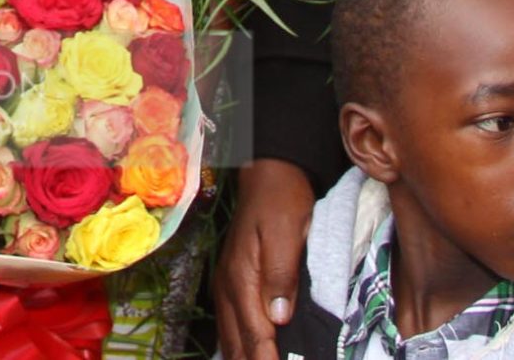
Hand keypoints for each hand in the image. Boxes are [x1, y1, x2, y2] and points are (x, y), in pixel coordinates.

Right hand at [215, 158, 313, 359]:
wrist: (267, 171)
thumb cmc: (282, 200)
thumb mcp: (288, 233)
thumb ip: (282, 275)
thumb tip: (279, 317)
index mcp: (243, 278)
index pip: (255, 334)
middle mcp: (228, 286)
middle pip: (238, 343)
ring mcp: (225, 284)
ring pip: (230, 338)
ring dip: (243, 358)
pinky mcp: (229, 281)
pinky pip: (229, 325)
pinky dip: (238, 347)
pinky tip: (246, 355)